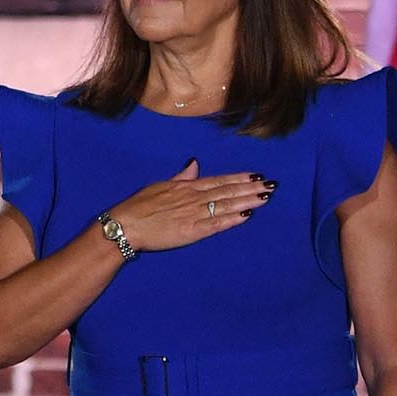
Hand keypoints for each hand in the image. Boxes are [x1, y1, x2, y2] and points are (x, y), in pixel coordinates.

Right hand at [103, 158, 274, 253]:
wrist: (124, 225)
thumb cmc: (139, 206)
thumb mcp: (160, 186)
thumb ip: (181, 177)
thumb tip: (195, 164)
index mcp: (185, 187)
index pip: (218, 181)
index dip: (239, 178)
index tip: (256, 175)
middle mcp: (192, 198)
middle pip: (227, 192)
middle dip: (250, 188)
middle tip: (272, 185)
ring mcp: (193, 214)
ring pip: (225, 206)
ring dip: (247, 201)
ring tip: (265, 197)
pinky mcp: (191, 231)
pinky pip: (216, 224)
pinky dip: (232, 219)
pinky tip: (247, 216)